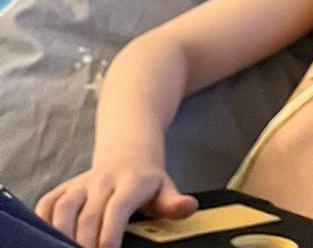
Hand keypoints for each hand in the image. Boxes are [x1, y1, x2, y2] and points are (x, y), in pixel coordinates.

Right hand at [36, 164, 197, 247]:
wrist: (128, 155)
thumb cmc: (148, 183)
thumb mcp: (166, 190)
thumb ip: (173, 203)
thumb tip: (188, 207)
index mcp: (132, 183)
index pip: (118, 207)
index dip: (110, 231)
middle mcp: (104, 181)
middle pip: (88, 214)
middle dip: (84, 241)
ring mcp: (81, 183)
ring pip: (64, 207)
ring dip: (60, 232)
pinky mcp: (64, 187)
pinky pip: (47, 202)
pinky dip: (42, 221)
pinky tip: (45, 238)